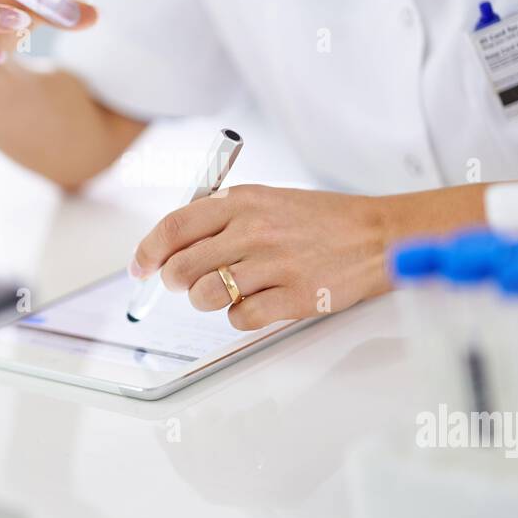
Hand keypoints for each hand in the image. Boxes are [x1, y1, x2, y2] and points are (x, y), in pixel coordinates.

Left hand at [129, 184, 388, 328]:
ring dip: (208, 300)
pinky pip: (240, 318)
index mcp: (243, 202)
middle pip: (182, 268)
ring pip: (205, 296)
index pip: (174, 227)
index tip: (140, 267)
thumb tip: (174, 245)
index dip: (148, 251)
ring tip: (229, 291)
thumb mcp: (268, 200)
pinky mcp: (293, 297)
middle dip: (176, 283)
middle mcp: (254, 230)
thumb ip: (223, 217)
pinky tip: (258, 302)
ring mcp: (274, 265)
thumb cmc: (322, 220)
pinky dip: (240, 316)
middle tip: (187, 284)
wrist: (377, 235)